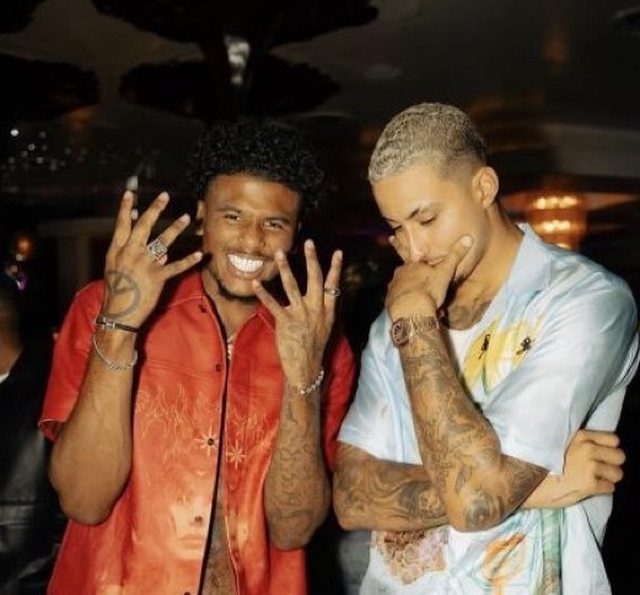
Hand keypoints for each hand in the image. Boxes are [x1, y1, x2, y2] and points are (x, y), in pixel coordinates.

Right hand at [100, 191, 202, 326]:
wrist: (119, 314)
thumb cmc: (117, 293)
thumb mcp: (118, 271)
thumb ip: (134, 257)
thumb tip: (158, 251)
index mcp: (117, 251)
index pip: (122, 225)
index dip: (125, 208)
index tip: (130, 193)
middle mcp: (130, 254)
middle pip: (143, 226)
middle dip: (154, 209)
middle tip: (164, 196)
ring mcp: (144, 264)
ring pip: (162, 241)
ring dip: (175, 228)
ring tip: (186, 217)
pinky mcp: (157, 277)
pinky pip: (176, 266)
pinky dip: (189, 260)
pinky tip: (200, 254)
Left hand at [252, 239, 341, 389]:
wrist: (306, 367)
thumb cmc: (314, 347)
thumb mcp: (326, 326)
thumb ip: (324, 308)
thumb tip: (327, 293)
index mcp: (327, 310)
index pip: (333, 284)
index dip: (335, 268)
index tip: (337, 252)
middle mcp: (315, 309)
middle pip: (315, 279)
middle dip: (312, 259)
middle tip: (309, 243)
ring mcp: (300, 315)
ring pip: (292, 286)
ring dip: (285, 268)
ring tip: (279, 253)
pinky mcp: (286, 322)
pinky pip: (272, 303)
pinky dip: (263, 292)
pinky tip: (255, 282)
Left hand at [385, 235, 471, 319]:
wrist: (412, 310)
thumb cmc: (429, 289)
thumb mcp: (445, 272)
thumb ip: (455, 256)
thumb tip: (468, 238)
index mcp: (412, 264)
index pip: (410, 254)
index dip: (410, 253)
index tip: (398, 243)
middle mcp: (399, 273)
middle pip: (405, 271)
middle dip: (411, 275)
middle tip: (419, 282)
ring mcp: (392, 287)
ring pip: (399, 285)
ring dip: (406, 289)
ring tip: (415, 296)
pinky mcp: (389, 301)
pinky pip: (395, 299)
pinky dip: (401, 301)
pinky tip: (408, 306)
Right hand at [527, 430, 624, 508]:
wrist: (527, 480)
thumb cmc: (541, 463)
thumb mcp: (559, 445)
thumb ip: (579, 444)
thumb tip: (597, 447)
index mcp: (580, 436)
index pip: (614, 439)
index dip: (610, 448)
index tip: (601, 454)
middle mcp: (587, 448)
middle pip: (620, 456)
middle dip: (612, 464)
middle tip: (599, 469)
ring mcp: (589, 466)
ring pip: (617, 474)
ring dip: (608, 478)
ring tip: (592, 479)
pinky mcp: (590, 484)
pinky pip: (610, 488)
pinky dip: (601, 489)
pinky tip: (587, 488)